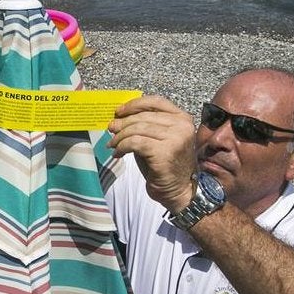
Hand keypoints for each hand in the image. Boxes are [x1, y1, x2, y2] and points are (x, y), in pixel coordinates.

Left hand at [108, 96, 198, 211]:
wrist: (179, 191)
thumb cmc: (165, 165)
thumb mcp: (158, 139)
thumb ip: (145, 126)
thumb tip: (119, 117)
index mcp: (182, 118)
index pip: (156, 102)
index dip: (134, 104)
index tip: (119, 111)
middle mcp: (182, 126)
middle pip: (144, 116)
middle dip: (123, 123)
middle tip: (110, 129)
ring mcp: (175, 139)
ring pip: (138, 129)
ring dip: (120, 136)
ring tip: (112, 144)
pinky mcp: (165, 152)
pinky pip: (135, 143)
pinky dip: (122, 146)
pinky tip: (118, 153)